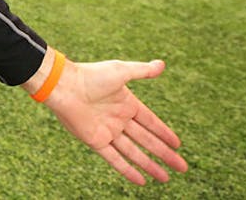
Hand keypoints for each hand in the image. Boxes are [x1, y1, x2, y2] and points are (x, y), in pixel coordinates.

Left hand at [32, 56, 186, 185]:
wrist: (64, 86)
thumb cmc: (90, 76)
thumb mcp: (120, 71)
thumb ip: (141, 71)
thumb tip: (162, 64)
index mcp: (126, 103)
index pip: (150, 122)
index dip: (164, 133)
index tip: (177, 144)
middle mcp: (119, 119)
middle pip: (146, 141)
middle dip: (164, 154)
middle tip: (182, 167)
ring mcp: (108, 131)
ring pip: (134, 153)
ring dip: (150, 165)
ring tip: (166, 178)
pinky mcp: (96, 141)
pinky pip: (115, 159)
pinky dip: (127, 170)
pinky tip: (141, 181)